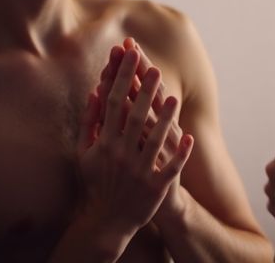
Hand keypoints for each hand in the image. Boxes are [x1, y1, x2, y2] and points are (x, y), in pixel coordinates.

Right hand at [76, 46, 194, 242]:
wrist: (109, 219)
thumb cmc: (98, 180)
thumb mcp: (85, 152)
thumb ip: (89, 121)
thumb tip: (95, 90)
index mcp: (104, 142)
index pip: (113, 103)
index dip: (120, 77)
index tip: (125, 54)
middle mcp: (121, 154)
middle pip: (134, 117)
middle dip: (144, 92)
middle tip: (153, 68)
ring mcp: (139, 171)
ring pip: (154, 141)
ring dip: (164, 120)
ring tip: (174, 99)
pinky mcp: (155, 187)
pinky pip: (170, 169)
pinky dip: (180, 155)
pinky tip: (190, 139)